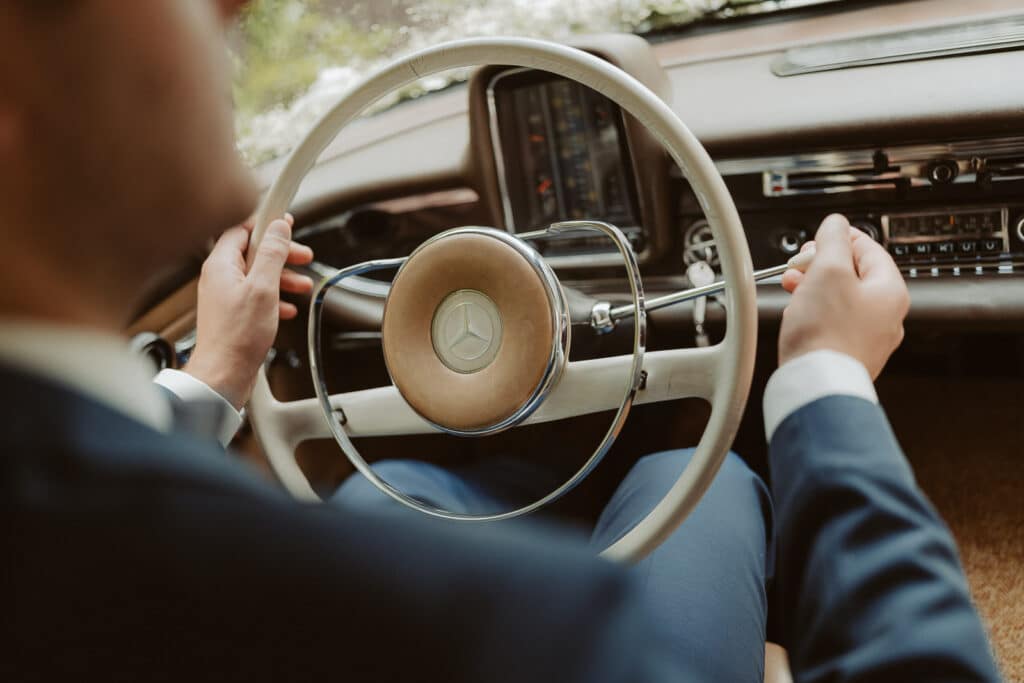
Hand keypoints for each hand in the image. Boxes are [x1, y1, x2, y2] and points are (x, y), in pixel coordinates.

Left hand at [185, 215, 314, 408]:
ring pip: (258, 276)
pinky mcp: (233, 315)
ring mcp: (225, 297)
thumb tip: (278, 227)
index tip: (286, 222)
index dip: (266, 224)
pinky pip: (257, 297)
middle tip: (303, 255)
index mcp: (221, 265)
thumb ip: (271, 254)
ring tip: (303, 284)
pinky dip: (275, 298)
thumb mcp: (263, 288)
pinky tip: (288, 308)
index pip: (242, 229)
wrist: (223, 374)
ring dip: (283, 277)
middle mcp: (220, 278)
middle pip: (253, 252)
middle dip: (281, 254)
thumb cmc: (237, 336)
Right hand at [778, 214, 909, 379]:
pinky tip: (799, 316)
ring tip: (794, 289)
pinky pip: (834, 324)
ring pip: (842, 300)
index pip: (868, 248)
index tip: (818, 238)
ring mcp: (869, 339)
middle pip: (854, 275)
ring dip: (815, 289)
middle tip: (800, 266)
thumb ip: (833, 240)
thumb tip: (836, 224)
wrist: (817, 383)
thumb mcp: (828, 270)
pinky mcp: (849, 355)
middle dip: (821, 266)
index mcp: (890, 291)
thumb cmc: (826, 332)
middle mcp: (887, 316)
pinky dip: (816, 314)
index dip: (838, 238)